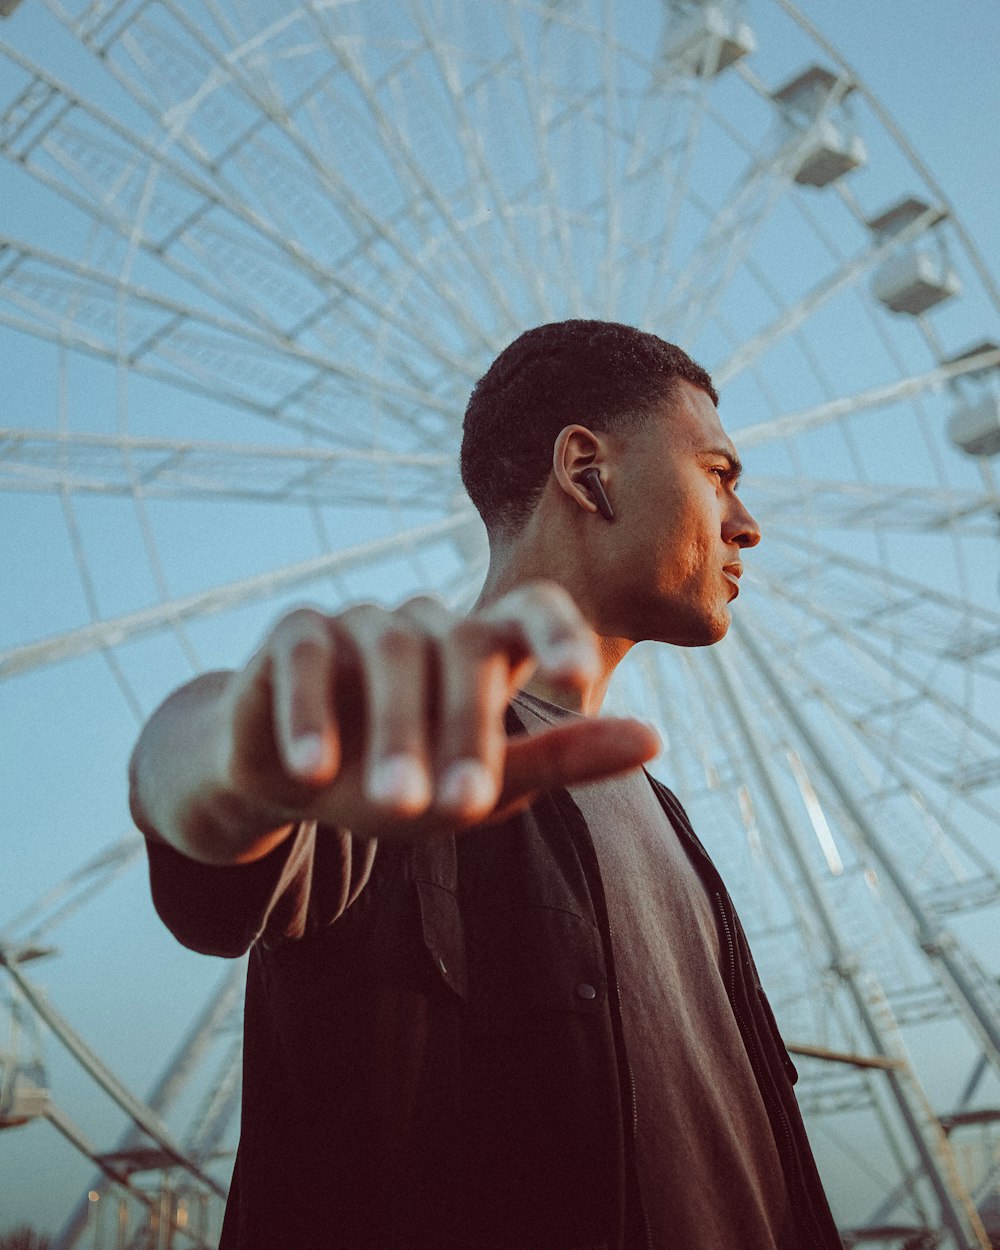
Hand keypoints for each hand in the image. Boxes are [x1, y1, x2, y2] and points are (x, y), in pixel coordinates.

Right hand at [218, 581, 657, 839]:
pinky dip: (309, 713)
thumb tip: (655, 739)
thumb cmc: (404, 779)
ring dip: (394, 733)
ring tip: (397, 806)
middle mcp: (430, 622)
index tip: (577, 678)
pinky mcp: (298, 633)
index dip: (559, 632)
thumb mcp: (482, 784)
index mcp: (485, 647)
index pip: (534, 608)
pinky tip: (312, 771)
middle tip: (463, 805)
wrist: (291, 781)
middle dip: (465, 728)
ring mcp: (364, 620)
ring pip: (391, 653)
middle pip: (463, 645)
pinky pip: (309, 658)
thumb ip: (561, 758)